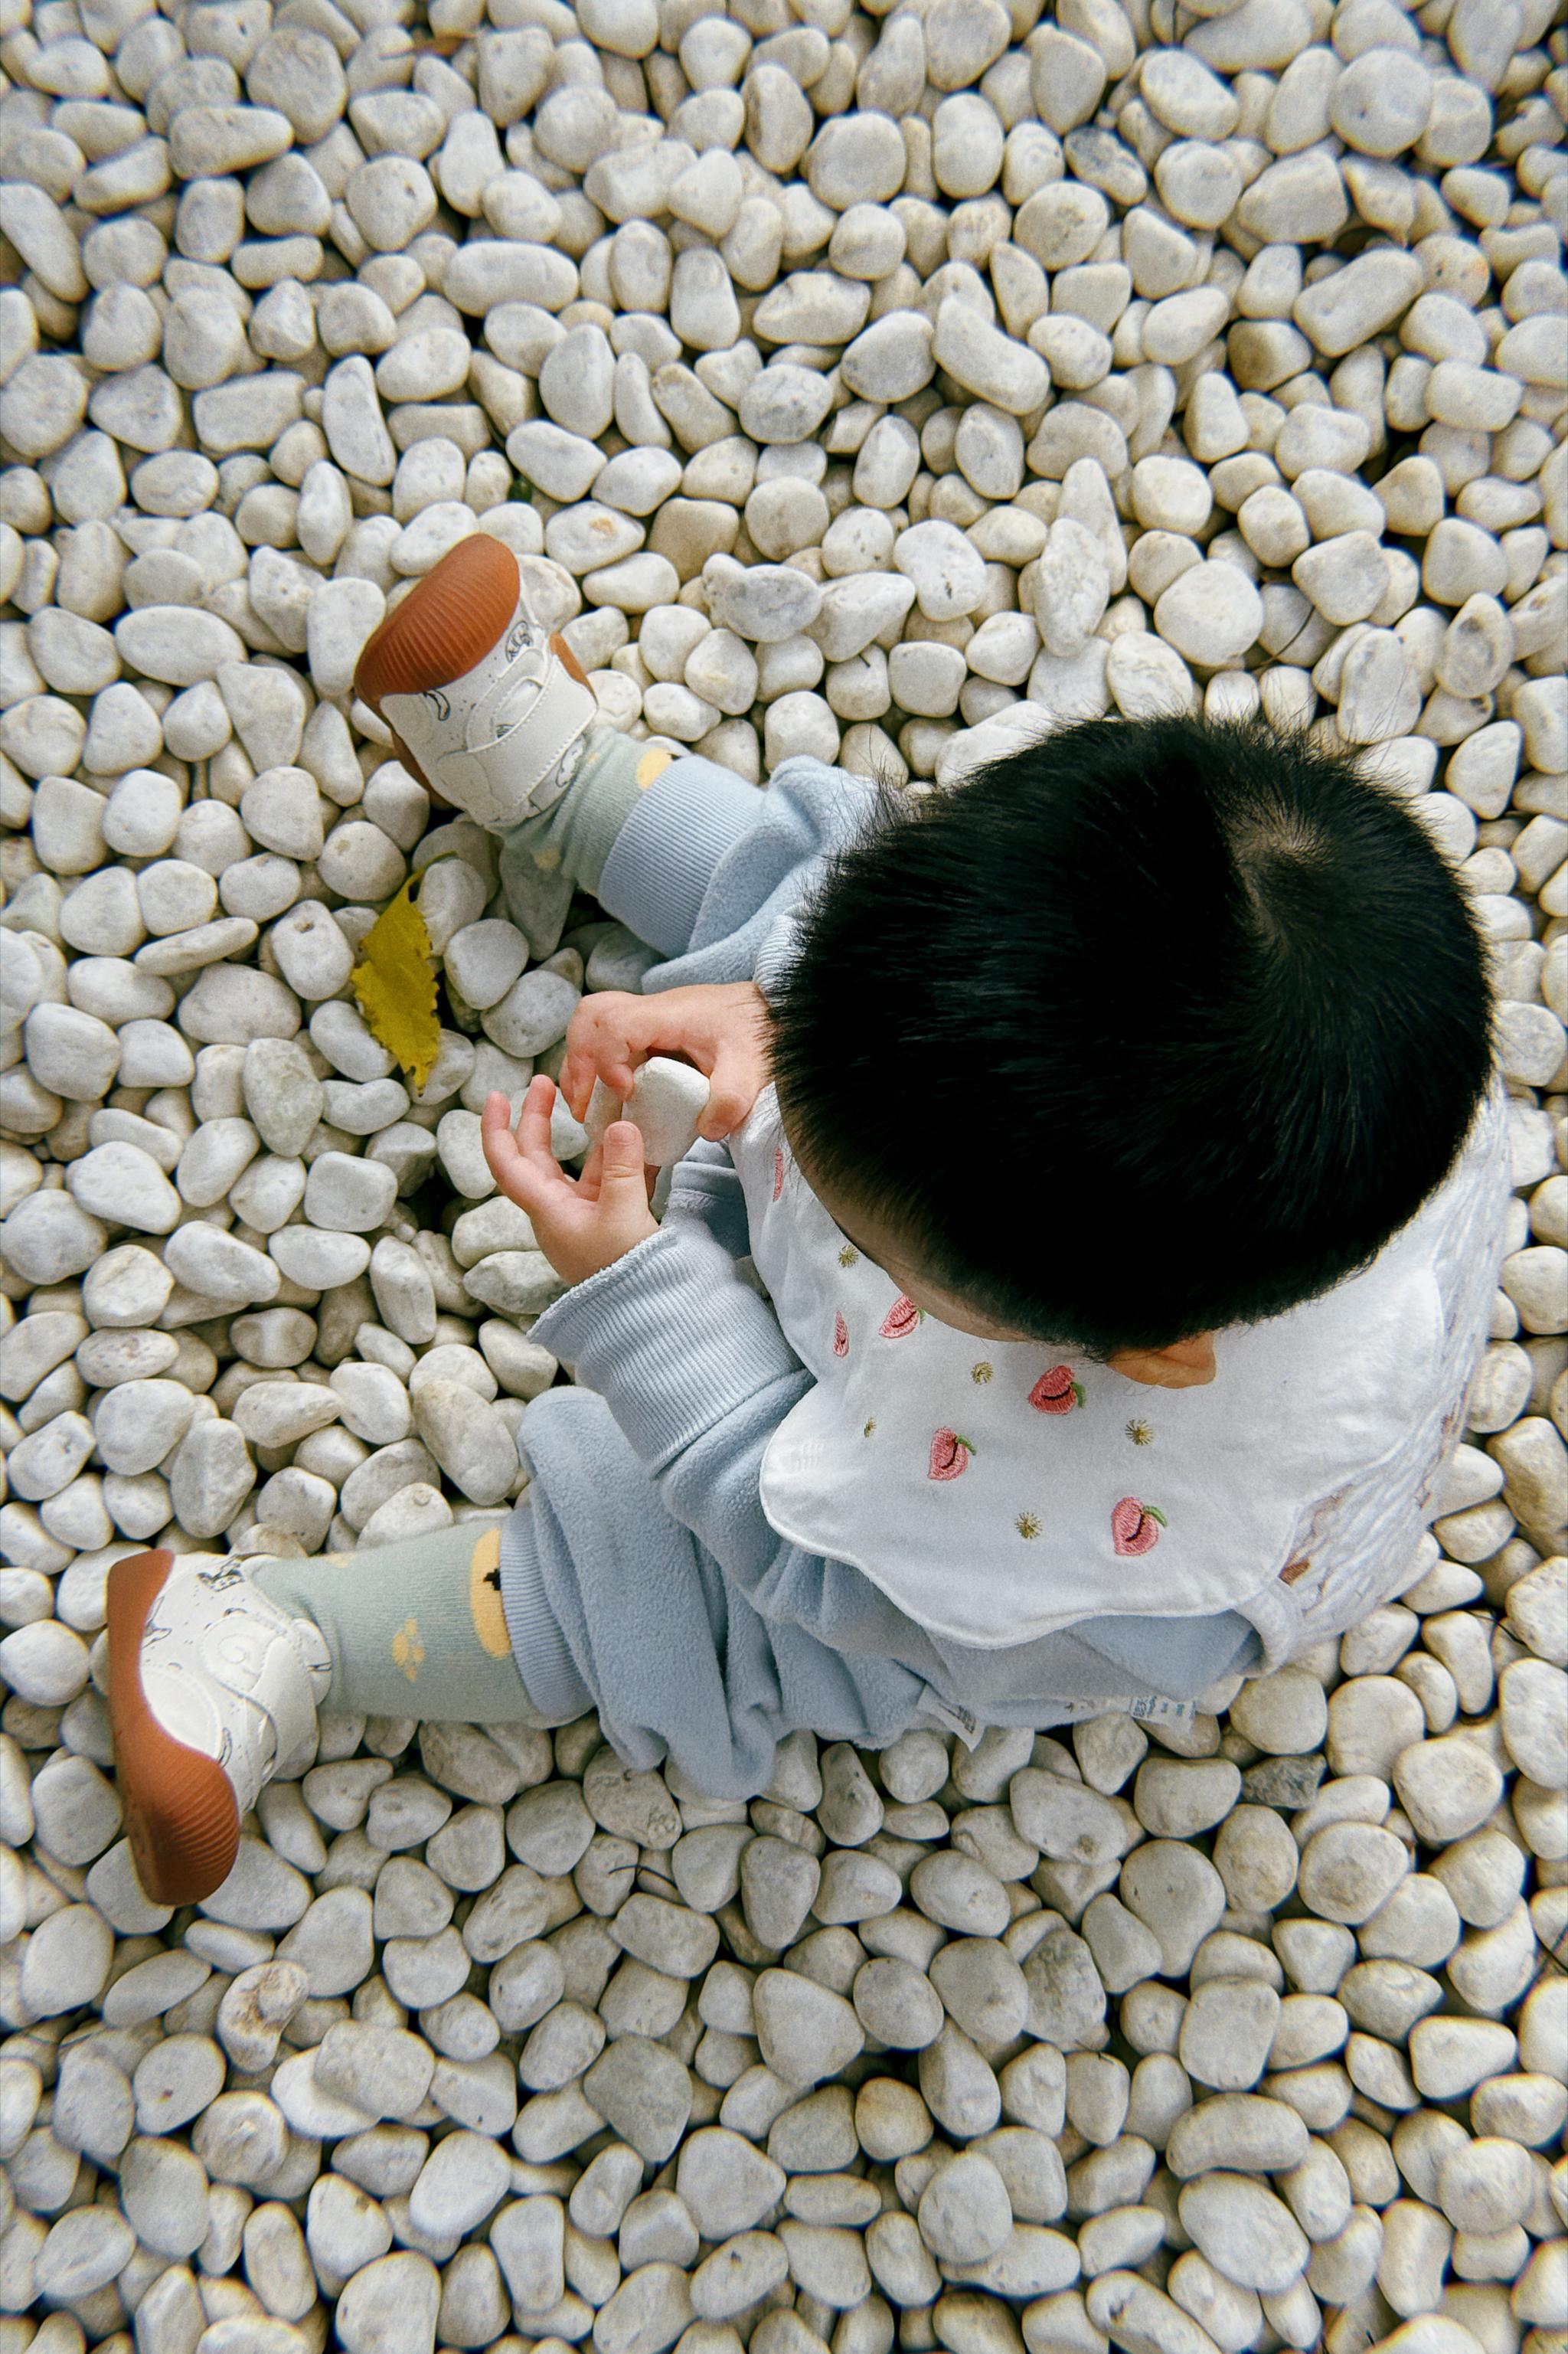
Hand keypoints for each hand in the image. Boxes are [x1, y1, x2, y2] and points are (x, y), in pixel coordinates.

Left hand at [481, 1078, 658, 1285]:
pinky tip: (642, 1133)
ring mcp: (586, 1214)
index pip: (506, 1164)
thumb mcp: (622, 1218)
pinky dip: (625, 1156)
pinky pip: (614, 1178)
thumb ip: (624, 1168)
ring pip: (582, 1163)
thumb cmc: (622, 1274)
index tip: (494, 1095)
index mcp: (546, 1210)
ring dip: (595, 1132)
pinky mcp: (613, 1219)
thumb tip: (622, 1123)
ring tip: (611, 1098)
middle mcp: (559, 1208)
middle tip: (550, 1081)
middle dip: (540, 1117)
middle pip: (539, 1156)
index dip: (496, 1128)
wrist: (645, 1313)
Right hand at [559, 981, 768, 1142]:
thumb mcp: (753, 1068)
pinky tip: (607, 1099)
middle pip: (590, 1017)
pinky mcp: (649, 1029)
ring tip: (588, 1107)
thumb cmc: (760, 1035)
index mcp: (670, 1014)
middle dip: (579, 1062)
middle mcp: (652, 1009)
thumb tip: (707, 1129)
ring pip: (591, 1024)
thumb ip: (732, 1099)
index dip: (607, 1060)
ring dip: (582, 1064)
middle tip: (585, 1107)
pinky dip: (597, 1065)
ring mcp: (648, 1017)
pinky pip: (606, 1037)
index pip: (614, 1024)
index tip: (624, 1094)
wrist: (774, 1014)